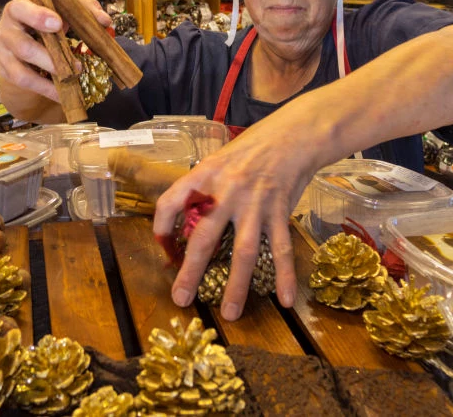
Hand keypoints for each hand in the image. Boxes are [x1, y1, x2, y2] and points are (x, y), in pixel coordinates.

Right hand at [0, 0, 110, 102]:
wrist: (27, 36)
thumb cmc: (46, 19)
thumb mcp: (64, 8)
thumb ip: (84, 8)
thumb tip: (104, 21)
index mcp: (17, 8)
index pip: (20, 9)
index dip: (37, 16)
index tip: (58, 24)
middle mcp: (4, 30)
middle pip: (22, 46)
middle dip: (51, 57)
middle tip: (75, 65)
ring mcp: (2, 53)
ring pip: (21, 71)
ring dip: (49, 78)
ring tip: (71, 79)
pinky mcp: (5, 71)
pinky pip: (25, 84)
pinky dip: (46, 90)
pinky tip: (62, 94)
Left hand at [153, 115, 318, 320]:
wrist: (290, 138)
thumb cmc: (248, 151)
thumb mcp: (215, 162)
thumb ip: (200, 191)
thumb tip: (183, 225)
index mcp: (203, 176)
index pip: (170, 201)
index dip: (162, 225)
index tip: (162, 245)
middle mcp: (226, 192)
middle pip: (204, 238)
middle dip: (191, 272)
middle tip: (181, 299)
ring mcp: (254, 204)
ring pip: (243, 251)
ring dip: (236, 285)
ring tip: (230, 313)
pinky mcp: (279, 212)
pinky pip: (280, 249)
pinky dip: (284, 276)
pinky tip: (285, 300)